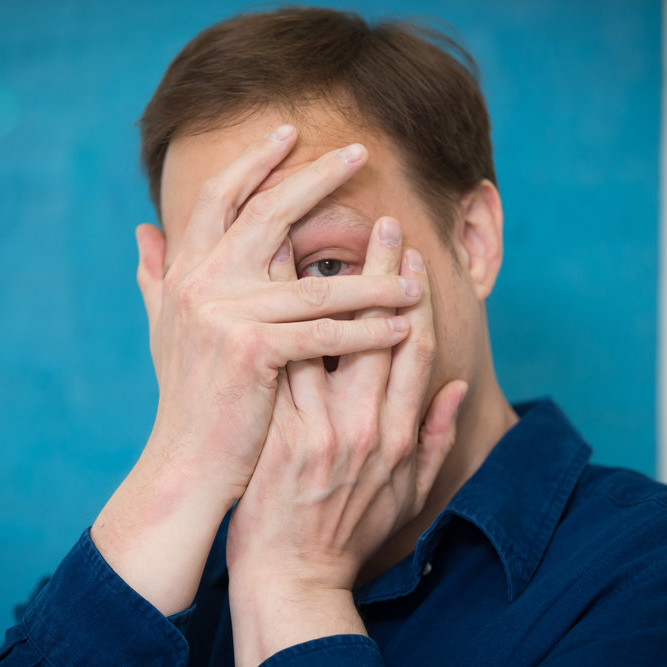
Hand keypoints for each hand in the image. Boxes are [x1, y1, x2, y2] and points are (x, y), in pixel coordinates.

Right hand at [92, 127, 422, 613]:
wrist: (186, 463)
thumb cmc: (189, 397)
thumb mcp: (166, 329)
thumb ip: (155, 277)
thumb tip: (142, 231)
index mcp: (186, 273)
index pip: (220, 198)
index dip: (254, 161)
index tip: (291, 133)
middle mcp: (201, 283)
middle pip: (268, 214)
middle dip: (315, 177)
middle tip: (358, 151)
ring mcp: (224, 315)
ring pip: (315, 284)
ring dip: (372, 277)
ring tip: (414, 272)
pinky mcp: (252, 351)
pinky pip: (325, 333)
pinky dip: (367, 331)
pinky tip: (403, 326)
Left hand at [227, 216, 467, 664]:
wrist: (295, 577)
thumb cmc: (352, 531)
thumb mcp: (409, 492)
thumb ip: (435, 437)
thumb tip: (455, 384)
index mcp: (400, 434)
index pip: (415, 348)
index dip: (416, 298)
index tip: (412, 256)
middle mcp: (366, 426)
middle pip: (376, 332)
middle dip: (381, 273)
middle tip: (381, 223)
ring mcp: (321, 432)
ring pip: (323, 341)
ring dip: (319, 284)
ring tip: (312, 233)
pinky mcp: (279, 439)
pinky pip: (279, 369)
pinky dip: (274, 324)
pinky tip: (266, 287)